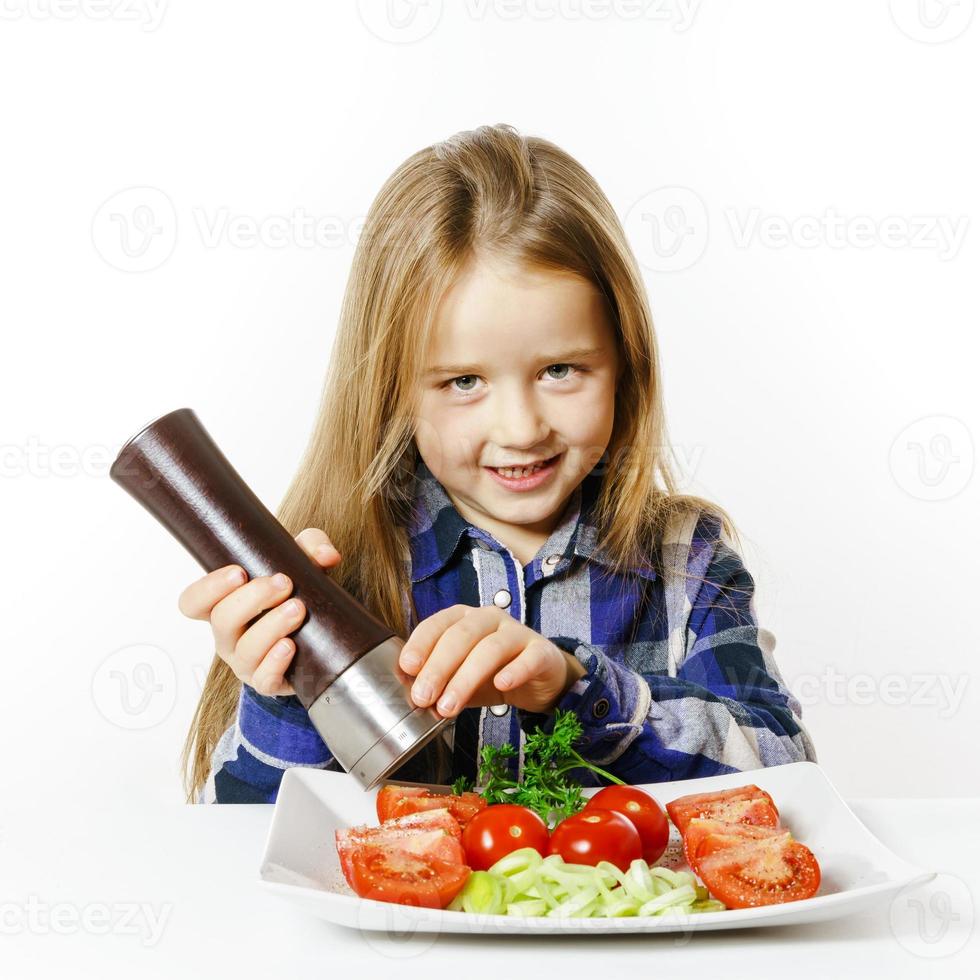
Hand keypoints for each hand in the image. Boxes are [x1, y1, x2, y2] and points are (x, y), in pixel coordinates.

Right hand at [177, 528, 341, 695]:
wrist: (321, 639)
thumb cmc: (297, 595)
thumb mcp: (302, 564)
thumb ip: (312, 548)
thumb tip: (326, 555)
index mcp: (224, 606)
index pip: (192, 602)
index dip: (208, 588)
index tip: (239, 572)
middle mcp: (229, 637)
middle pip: (221, 621)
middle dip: (252, 599)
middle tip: (283, 583)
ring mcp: (246, 662)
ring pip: (246, 649)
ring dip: (271, 626)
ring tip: (297, 608)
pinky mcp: (269, 681)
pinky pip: (264, 679)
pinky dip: (275, 662)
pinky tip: (291, 645)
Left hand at [396, 604, 586, 716]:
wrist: (539, 680)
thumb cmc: (493, 673)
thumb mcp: (460, 677)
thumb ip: (439, 683)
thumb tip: (412, 696)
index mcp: (464, 618)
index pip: (438, 624)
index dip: (421, 644)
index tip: (407, 668)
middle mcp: (489, 618)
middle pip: (461, 636)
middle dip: (438, 667)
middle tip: (423, 697)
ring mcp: (517, 632)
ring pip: (490, 649)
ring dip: (466, 678)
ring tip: (449, 706)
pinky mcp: (541, 651)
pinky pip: (528, 659)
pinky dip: (514, 671)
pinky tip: (502, 685)